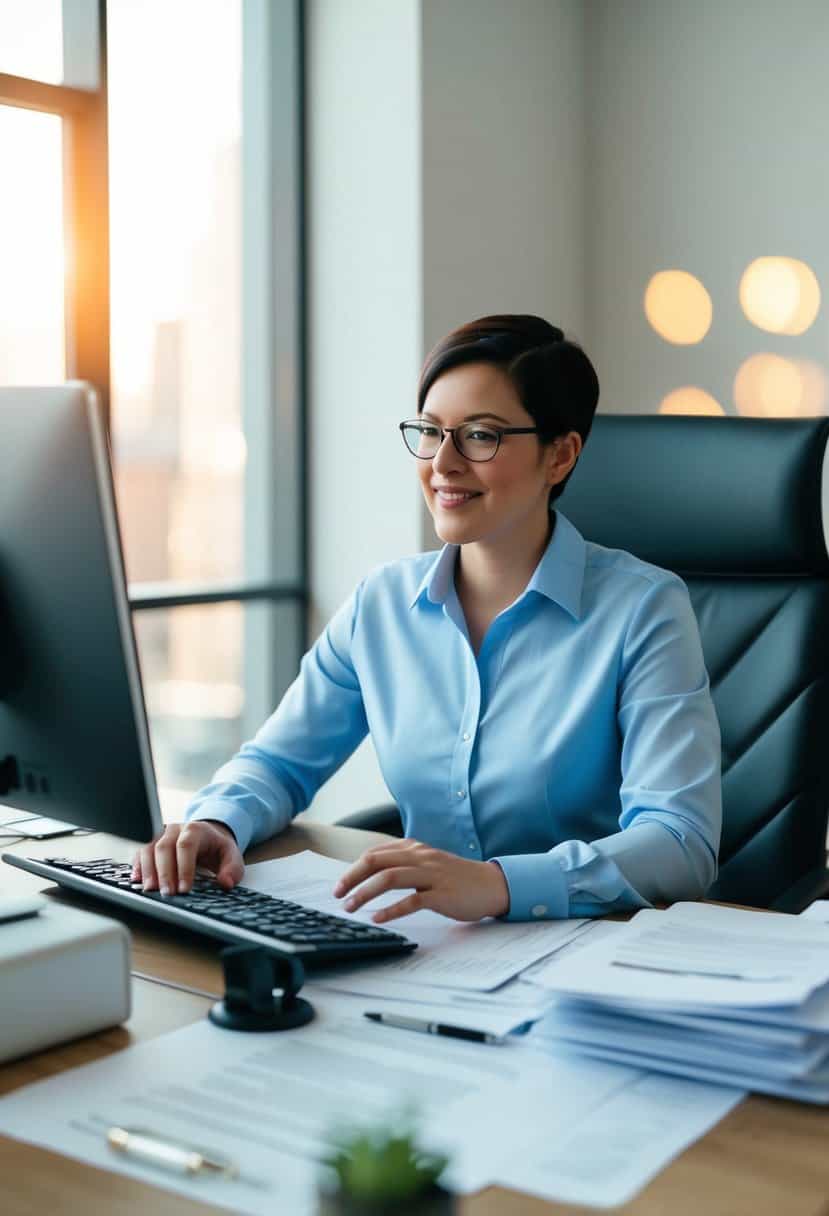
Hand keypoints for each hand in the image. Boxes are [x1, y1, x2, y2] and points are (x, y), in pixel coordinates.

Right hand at [132, 820, 243, 894]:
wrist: (207, 836)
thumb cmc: (216, 848)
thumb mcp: (232, 855)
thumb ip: (233, 869)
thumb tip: (226, 883)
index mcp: (195, 829)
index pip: (186, 845)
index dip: (184, 867)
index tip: (184, 888)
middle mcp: (175, 829)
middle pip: (164, 847)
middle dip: (164, 872)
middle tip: (167, 893)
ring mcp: (160, 835)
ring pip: (148, 849)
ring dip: (148, 870)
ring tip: (150, 890)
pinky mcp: (150, 843)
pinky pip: (139, 852)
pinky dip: (137, 866)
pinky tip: (137, 880)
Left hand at [333, 839, 509, 923]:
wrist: (491, 885)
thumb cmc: (457, 878)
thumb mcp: (428, 863)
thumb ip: (404, 864)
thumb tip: (372, 875)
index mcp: (415, 849)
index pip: (375, 853)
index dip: (353, 868)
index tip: (340, 885)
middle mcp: (420, 857)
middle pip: (376, 861)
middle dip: (352, 878)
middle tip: (337, 895)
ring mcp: (431, 875)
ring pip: (389, 878)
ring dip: (365, 893)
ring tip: (350, 907)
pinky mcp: (442, 894)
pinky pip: (412, 900)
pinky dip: (391, 910)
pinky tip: (378, 918)